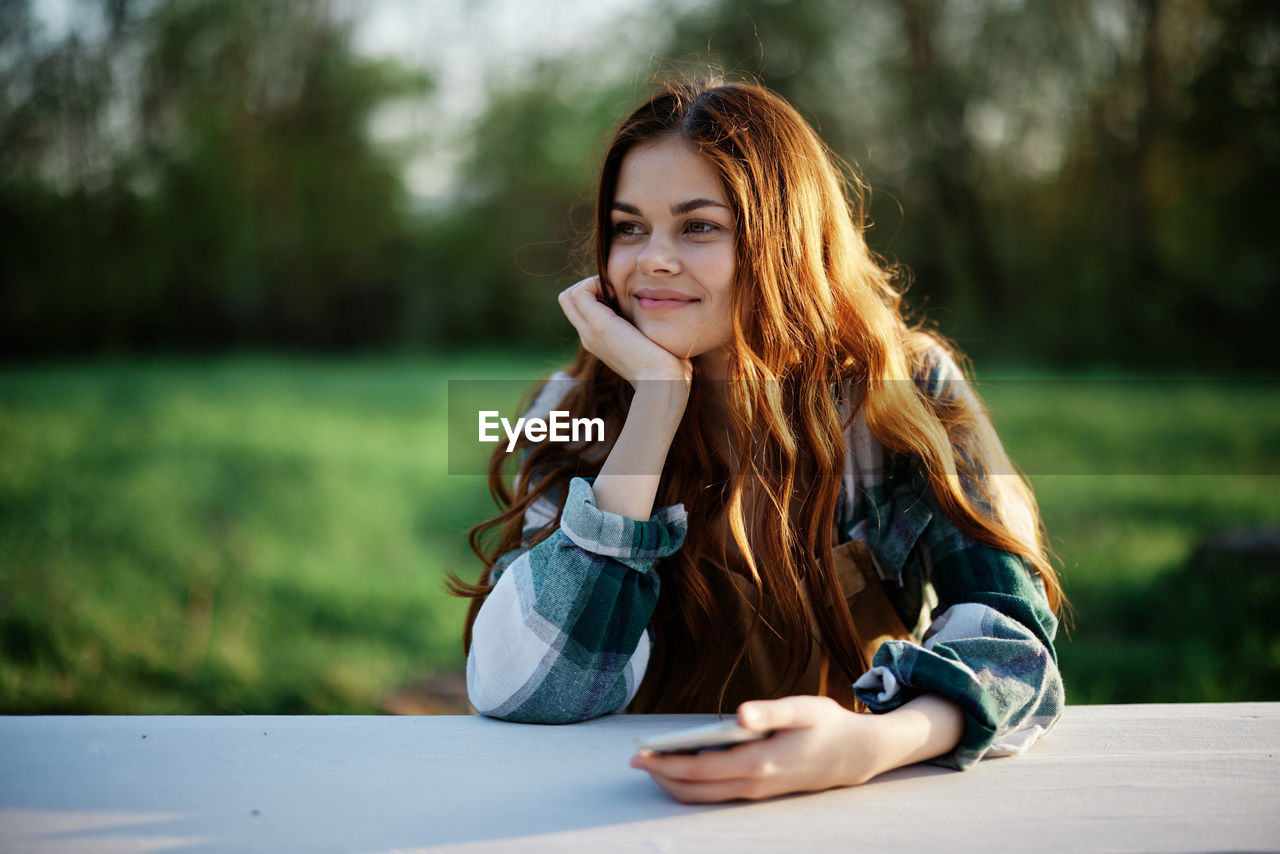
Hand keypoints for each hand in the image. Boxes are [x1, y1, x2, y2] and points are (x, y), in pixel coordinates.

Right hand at [558, 276, 690, 386]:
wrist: (661, 382)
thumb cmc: (664, 368)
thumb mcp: (649, 345)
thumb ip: (643, 332)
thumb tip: (653, 319)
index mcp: (598, 341)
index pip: (580, 309)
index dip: (595, 293)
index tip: (621, 295)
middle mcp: (588, 337)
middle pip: (568, 300)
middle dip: (589, 286)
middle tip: (616, 289)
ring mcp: (590, 331)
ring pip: (569, 295)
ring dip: (592, 283)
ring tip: (617, 291)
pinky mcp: (599, 325)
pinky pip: (580, 292)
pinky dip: (595, 282)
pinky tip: (619, 291)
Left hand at [629, 696, 883, 802]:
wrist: (855, 755)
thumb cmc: (826, 725)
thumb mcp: (803, 708)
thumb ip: (770, 711)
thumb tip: (739, 714)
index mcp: (759, 762)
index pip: (701, 768)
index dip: (667, 763)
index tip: (640, 755)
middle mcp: (754, 783)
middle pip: (696, 789)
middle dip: (662, 776)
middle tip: (634, 759)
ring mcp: (756, 791)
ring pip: (705, 796)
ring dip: (675, 783)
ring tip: (652, 763)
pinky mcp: (759, 791)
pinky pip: (717, 794)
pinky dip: (694, 784)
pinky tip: (683, 765)